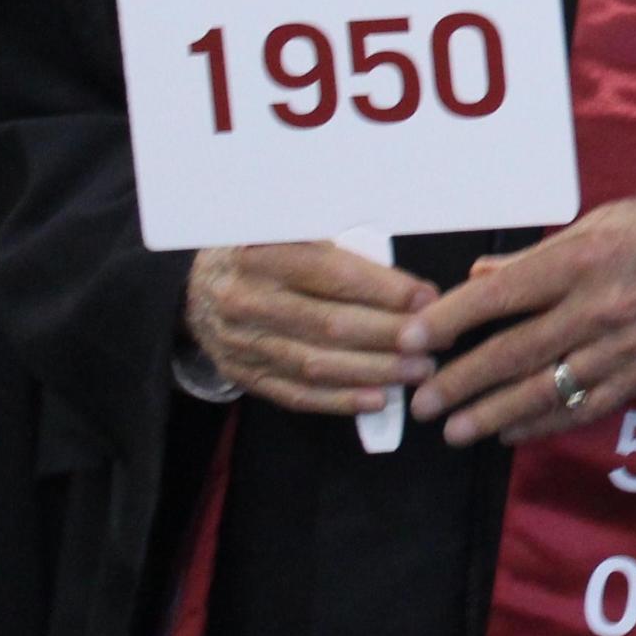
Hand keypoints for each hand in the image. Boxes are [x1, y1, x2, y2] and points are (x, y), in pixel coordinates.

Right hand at [183, 242, 437, 414]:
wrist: (200, 286)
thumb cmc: (268, 254)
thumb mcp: (296, 235)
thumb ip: (345, 255)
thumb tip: (412, 291)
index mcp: (264, 253)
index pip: (334, 274)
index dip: (386, 290)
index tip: (427, 298)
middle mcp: (247, 298)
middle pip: (330, 323)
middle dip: (391, 335)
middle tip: (436, 340)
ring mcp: (240, 341)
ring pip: (316, 364)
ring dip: (375, 371)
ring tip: (419, 370)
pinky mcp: (242, 373)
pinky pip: (295, 394)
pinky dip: (340, 399)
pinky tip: (378, 398)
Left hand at [403, 189, 635, 446]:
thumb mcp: (597, 223)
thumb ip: (535, 256)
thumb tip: (480, 277)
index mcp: (581, 260)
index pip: (499, 297)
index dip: (448, 322)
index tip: (409, 340)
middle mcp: (597, 308)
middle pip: (513, 353)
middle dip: (459, 382)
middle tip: (420, 402)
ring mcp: (620, 347)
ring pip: (544, 390)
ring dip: (492, 414)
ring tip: (453, 430)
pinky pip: (584, 408)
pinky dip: (543, 424)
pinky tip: (510, 433)